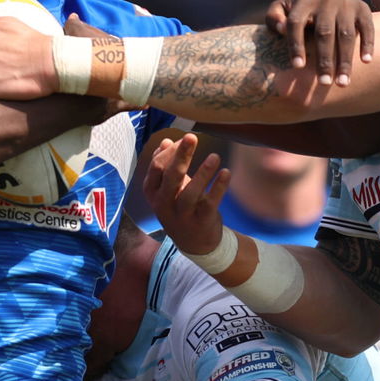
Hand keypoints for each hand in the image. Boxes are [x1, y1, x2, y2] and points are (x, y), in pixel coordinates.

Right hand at [142, 134, 228, 255]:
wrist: (194, 243)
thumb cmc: (180, 208)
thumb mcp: (168, 190)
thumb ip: (165, 166)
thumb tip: (166, 141)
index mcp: (153, 193)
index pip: (157, 167)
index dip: (170, 151)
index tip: (185, 139)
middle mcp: (164, 205)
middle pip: (171, 177)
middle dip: (181, 155)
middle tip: (192, 137)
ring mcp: (182, 215)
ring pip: (190, 193)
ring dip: (203, 173)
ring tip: (215, 156)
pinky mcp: (201, 221)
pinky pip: (210, 203)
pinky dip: (218, 187)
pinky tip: (226, 172)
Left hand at [265, 0, 373, 85]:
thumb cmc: (301, 10)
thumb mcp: (282, 8)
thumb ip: (274, 18)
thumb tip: (280, 29)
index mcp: (304, 1)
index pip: (296, 23)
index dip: (296, 45)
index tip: (298, 67)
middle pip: (324, 33)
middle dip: (324, 60)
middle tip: (324, 84)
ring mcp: (346, 3)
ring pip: (346, 34)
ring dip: (345, 60)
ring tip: (342, 83)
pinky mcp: (363, 8)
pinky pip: (367, 27)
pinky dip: (368, 44)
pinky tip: (366, 61)